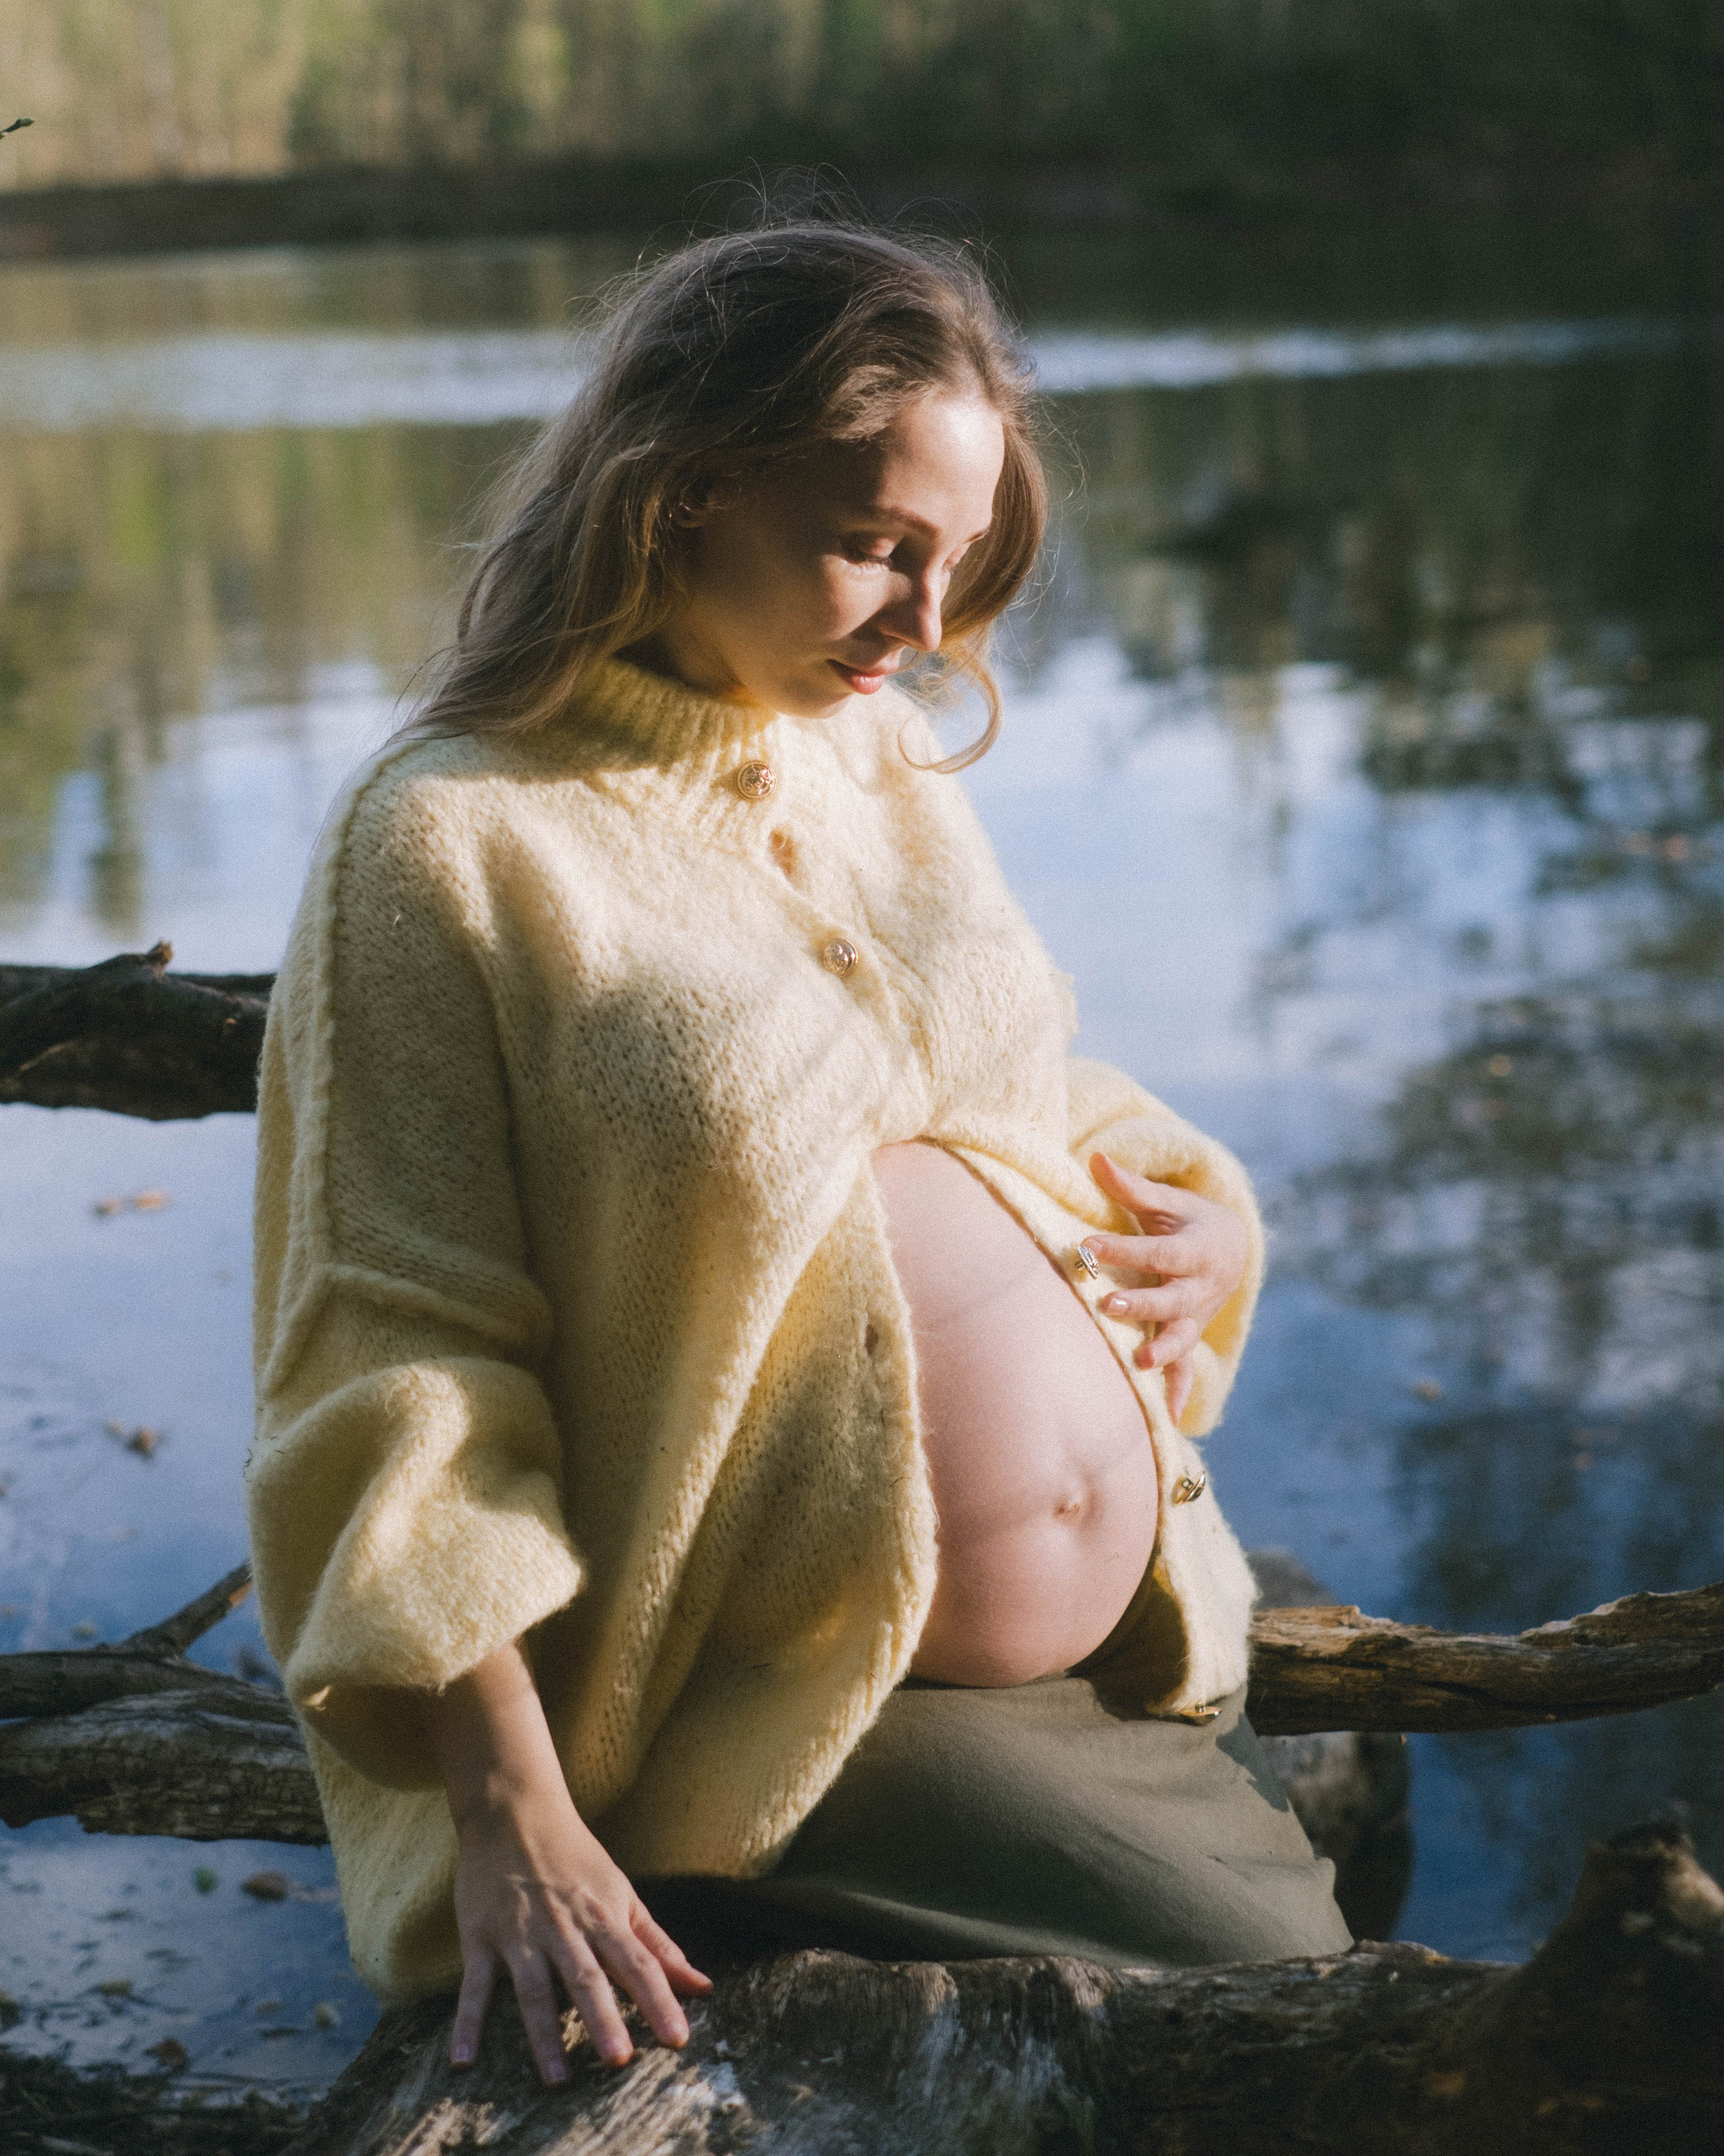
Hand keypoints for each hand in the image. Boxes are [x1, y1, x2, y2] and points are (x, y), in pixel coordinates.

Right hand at [450, 1780, 710, 2083]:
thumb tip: (703, 1987)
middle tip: (619, 2060)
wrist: (514, 1810)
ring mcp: (519, 1932)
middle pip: (586, 1976)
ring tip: (557, 2079)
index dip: (659, 2000)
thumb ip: (659, 1945)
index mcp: (603, 1916)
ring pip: (533, 1988)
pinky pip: (474, 1985)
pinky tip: (462, 2059)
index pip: (638, 1963)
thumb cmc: (577, 1858)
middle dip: (603, 2017)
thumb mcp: (623, 1893)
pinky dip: (467, 2022)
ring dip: (543, 2033)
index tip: (678, 2039)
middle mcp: (563, 1926)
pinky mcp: (480, 1935)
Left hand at [1081, 1151, 1250, 1424]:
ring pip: (1182, 1336)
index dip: (1123, 1251)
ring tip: (1138, 1360)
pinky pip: (1187, 1369)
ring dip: (1163, 1350)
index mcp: (1194, 1250)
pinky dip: (1178, 1391)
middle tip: (1107, 1305)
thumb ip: (1131, 1187)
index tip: (1087, 1246)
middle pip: (1172, 1299)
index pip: (1156, 1252)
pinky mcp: (1189, 1336)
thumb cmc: (1190, 1220)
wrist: (1233, 1248)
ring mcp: (1196, 1317)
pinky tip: (1168, 1418)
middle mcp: (1199, 1288)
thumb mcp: (1168, 1201)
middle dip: (1143, 1304)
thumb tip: (1093, 1158)